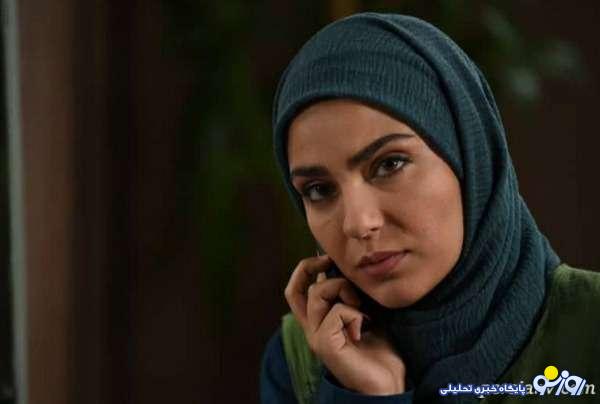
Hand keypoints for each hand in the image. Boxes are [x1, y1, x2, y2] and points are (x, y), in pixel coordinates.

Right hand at [284, 255, 406, 394]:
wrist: (389, 382)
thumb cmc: (378, 347)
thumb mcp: (364, 313)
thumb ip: (349, 296)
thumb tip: (343, 269)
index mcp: (318, 321)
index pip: (295, 290)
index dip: (304, 269)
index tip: (325, 258)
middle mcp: (312, 328)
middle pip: (300, 288)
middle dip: (324, 273)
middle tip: (343, 277)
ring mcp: (316, 337)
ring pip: (317, 294)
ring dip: (343, 290)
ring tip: (361, 308)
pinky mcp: (325, 346)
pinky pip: (335, 313)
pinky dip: (354, 313)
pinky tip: (365, 326)